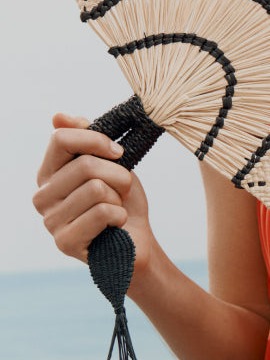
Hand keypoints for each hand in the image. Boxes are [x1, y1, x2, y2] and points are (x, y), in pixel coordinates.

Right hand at [32, 113, 154, 275]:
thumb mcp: (109, 163)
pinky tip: (115, 226)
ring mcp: (50, 221)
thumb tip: (58, 116)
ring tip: (117, 208)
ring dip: (119, 198)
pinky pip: (102, 213)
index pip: (61, 138)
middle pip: (85, 165)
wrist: (136, 241)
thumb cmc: (121, 200)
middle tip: (124, 189)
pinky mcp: (65, 242)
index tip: (119, 152)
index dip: (96, 140)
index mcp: (48, 172)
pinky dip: (120, 216)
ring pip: (97, 189)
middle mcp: (42, 196)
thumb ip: (86, 140)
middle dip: (118, 175)